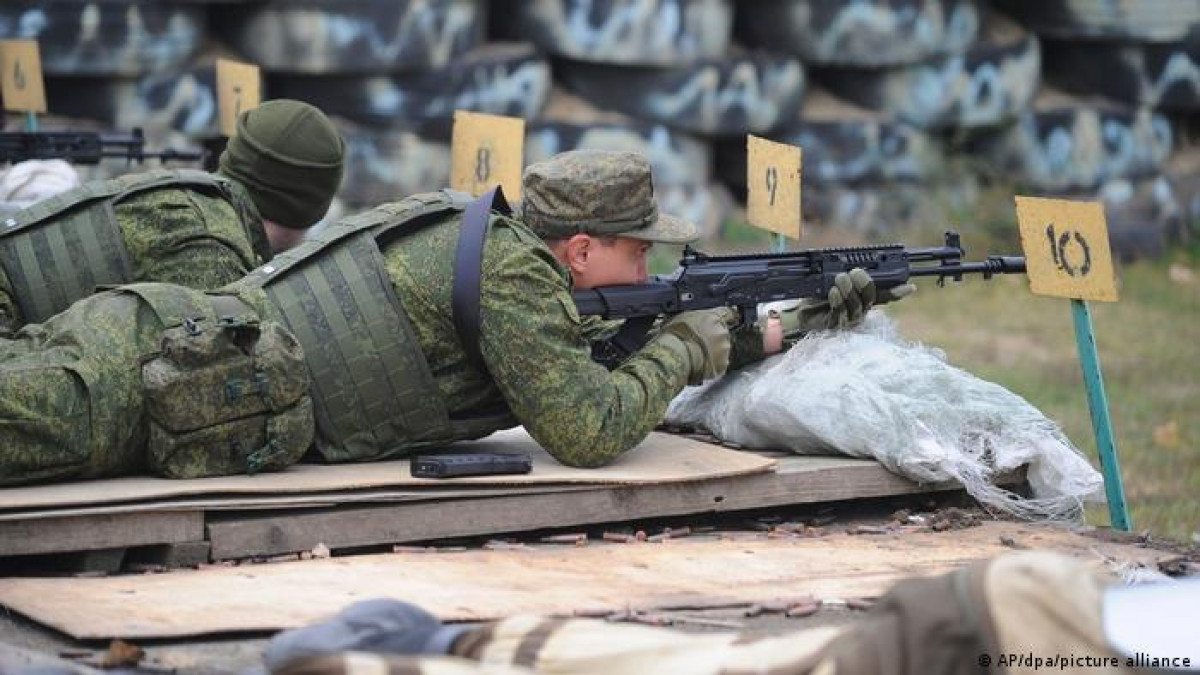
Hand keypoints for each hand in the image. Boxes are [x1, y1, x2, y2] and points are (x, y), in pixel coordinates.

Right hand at [659, 307, 734, 384]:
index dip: (722, 318)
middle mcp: (722, 332)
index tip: (720, 321)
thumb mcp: (682, 318)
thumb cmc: (675, 335)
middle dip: (713, 338)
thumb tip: (695, 321)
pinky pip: (719, 365)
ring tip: (696, 357)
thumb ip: (696, 318)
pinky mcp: (722, 365)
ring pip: (721, 350)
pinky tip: (699, 367)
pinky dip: (711, 366)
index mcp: (714, 317)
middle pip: (722, 334)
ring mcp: (724, 349)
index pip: (727, 313)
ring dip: (712, 353)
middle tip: (698, 344)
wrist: (676, 355)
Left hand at [778, 269, 914, 335]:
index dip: (898, 291)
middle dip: (864, 282)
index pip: (886, 295)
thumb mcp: (832, 281)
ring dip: (848, 289)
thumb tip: (854, 264)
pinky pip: (841, 312)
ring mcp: (849, 319)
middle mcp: (860, 310)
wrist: (800, 314)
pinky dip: (838, 300)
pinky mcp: (836, 325)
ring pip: (857, 304)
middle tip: (853, 272)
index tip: (910, 287)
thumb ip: (846, 274)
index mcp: (863, 298)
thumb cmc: (817, 296)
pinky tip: (832, 293)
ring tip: (839, 279)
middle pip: (872, 297)